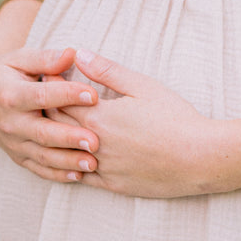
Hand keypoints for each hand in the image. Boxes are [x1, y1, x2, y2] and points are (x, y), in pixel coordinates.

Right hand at [0, 47, 99, 182]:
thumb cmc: (4, 72)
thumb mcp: (20, 58)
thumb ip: (46, 58)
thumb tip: (72, 53)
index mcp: (11, 95)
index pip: (42, 96)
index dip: (68, 95)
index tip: (94, 94)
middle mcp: (11, 122)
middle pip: (43, 133)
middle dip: (70, 138)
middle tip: (96, 141)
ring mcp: (13, 142)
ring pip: (42, 156)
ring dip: (68, 162)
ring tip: (93, 163)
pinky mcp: (17, 156)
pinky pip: (37, 169)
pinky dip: (57, 175)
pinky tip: (78, 176)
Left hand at [45, 50, 220, 197]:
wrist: (199, 157)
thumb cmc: (174, 117)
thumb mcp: (142, 86)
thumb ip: (107, 71)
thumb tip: (80, 54)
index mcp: (100, 118)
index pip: (60, 101)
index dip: (51, 87)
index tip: (46, 75)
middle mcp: (95, 145)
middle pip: (56, 127)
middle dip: (46, 110)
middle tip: (42, 97)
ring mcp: (103, 169)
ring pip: (65, 154)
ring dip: (55, 139)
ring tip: (51, 124)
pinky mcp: (113, 185)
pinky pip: (80, 177)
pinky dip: (69, 164)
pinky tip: (69, 155)